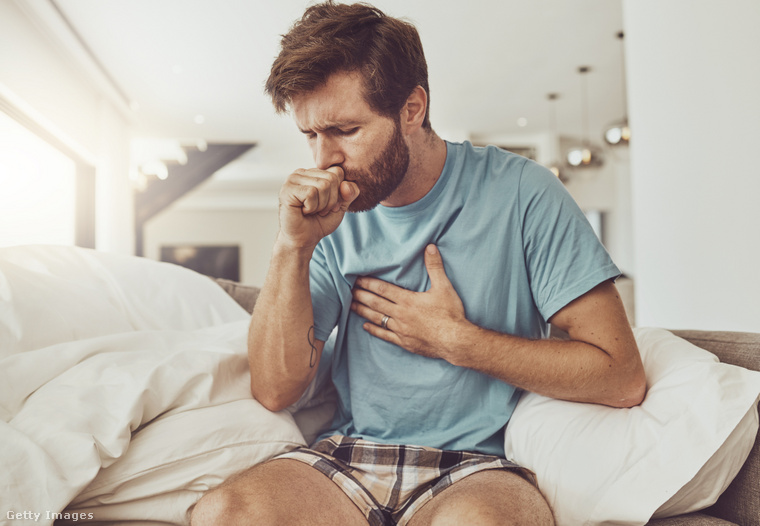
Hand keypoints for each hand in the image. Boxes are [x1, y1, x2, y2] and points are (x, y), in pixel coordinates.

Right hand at [278, 166, 359, 249]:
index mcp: (314, 173)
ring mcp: (293, 179)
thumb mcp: (341, 206)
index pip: (338, 172)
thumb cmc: (319, 222)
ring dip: (321, 205)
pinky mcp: (287, 189)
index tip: (328, 205)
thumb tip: (346, 184)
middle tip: (318, 210)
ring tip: (310, 211)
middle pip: (332, 178)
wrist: (303, 240)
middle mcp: (302, 172)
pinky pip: (311, 193)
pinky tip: (303, 211)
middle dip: (330, 200)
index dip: (338, 193)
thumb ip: (350, 193)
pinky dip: (312, 207)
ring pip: (323, 185)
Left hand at [350, 244, 471, 361]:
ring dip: (363, 311)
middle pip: (376, 303)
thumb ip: (435, 267)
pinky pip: (385, 336)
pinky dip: (374, 330)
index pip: (383, 290)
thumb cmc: (451, 314)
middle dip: (361, 295)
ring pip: (377, 318)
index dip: (369, 283)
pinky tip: (365, 326)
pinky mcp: (404, 342)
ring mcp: (401, 330)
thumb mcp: (444, 287)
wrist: (456, 341)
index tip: (357, 279)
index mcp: (408, 301)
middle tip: (348, 290)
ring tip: (350, 305)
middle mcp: (401, 315)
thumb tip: (430, 248)